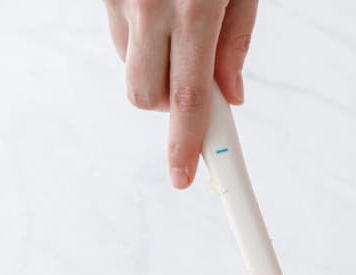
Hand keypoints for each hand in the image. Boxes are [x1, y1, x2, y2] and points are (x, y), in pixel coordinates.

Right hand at [104, 0, 257, 188]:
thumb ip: (235, 39)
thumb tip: (231, 96)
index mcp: (194, 8)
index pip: (189, 99)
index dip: (185, 145)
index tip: (182, 177)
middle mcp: (150, 7)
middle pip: (148, 97)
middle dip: (169, 105)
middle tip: (192, 77)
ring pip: (131, 71)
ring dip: (155, 69)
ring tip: (177, 27)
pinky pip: (120, 38)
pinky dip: (140, 39)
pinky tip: (158, 8)